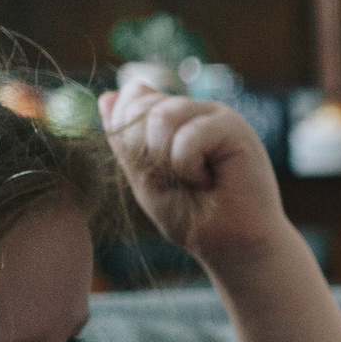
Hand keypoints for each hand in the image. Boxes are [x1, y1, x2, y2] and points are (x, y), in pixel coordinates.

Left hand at [100, 79, 290, 265]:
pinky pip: (188, 136)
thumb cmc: (193, 218)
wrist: (234, 246)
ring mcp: (215, 115)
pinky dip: (188, 167)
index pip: (131, 99)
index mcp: (174, 119)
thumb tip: (106, 96)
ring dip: (167, 160)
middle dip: (145, 150)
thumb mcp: (145, 178)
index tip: (154, 172)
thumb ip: (126, 140)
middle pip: (141, 104)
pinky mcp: (234, 127)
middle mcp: (195, 110)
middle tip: (174, 178)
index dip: (127, 135)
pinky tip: (209, 180)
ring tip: (193, 179)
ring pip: (162, 116)